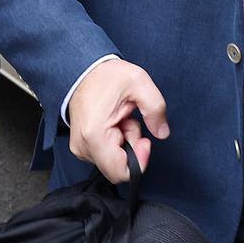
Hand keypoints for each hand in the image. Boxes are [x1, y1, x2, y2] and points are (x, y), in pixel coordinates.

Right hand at [66, 59, 169, 183]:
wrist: (83, 70)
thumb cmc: (106, 76)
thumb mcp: (139, 83)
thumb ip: (156, 109)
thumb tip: (162, 133)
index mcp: (95, 135)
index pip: (120, 172)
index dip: (140, 161)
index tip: (145, 141)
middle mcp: (83, 146)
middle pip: (119, 166)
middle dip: (132, 145)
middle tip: (130, 120)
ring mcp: (80, 148)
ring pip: (113, 160)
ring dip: (125, 141)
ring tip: (122, 117)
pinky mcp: (82, 146)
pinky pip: (106, 154)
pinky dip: (116, 140)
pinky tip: (114, 121)